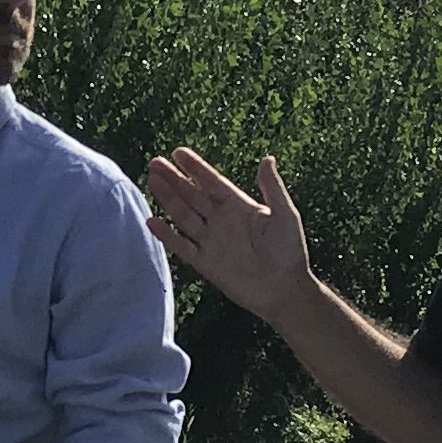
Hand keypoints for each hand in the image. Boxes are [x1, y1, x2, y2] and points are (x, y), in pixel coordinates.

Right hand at [143, 149, 313, 323]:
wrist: (284, 290)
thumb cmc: (290, 250)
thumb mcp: (285, 214)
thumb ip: (272, 187)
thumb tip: (267, 158)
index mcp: (239, 206)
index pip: (212, 182)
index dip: (195, 168)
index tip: (178, 152)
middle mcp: (221, 220)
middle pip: (192, 195)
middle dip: (173, 179)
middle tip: (155, 162)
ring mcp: (211, 241)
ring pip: (183, 215)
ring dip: (168, 199)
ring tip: (152, 181)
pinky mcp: (205, 262)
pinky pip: (181, 246)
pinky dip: (166, 234)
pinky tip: (152, 221)